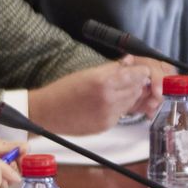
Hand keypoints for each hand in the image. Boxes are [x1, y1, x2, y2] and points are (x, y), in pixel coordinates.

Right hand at [27, 59, 163, 135]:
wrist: (47, 113)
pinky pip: (121, 114)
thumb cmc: (62, 91)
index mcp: (104, 81)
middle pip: (138, 89)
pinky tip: (104, 103)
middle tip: (128, 79)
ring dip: (129, 96)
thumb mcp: (87, 73)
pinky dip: (118, 108)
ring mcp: (109, 114)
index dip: (141, 72)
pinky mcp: (106, 125)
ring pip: (132, 102)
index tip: (140, 71)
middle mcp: (109, 99)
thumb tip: (129, 62)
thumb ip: (112, 68)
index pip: (138, 75)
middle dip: (136, 83)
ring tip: (114, 91)